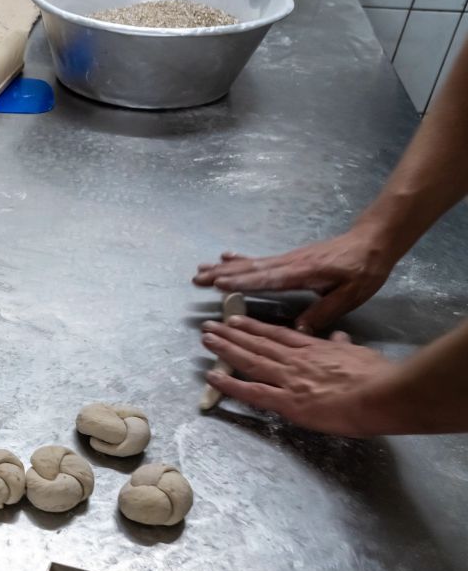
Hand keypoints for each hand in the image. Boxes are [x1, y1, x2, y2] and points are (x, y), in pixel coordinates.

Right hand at [192, 228, 397, 331]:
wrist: (373, 241)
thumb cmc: (365, 269)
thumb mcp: (351, 295)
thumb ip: (324, 311)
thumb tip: (298, 329)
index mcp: (303, 273)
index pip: (268, 279)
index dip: (242, 282)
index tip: (218, 284)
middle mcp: (290, 264)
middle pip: (251, 269)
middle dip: (222, 274)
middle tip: (197, 279)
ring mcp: (288, 259)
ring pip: (251, 264)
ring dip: (225, 268)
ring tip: (202, 269)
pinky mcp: (290, 259)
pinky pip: (260, 260)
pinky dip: (241, 260)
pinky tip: (227, 258)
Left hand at [200, 315, 397, 436]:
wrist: (384, 394)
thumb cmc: (379, 376)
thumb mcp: (361, 353)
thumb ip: (344, 346)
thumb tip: (339, 337)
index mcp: (315, 349)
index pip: (278, 334)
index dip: (255, 327)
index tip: (238, 319)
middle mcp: (296, 360)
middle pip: (257, 342)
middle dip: (232, 332)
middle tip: (210, 324)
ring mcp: (289, 379)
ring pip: (249, 360)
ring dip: (225, 348)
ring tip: (206, 339)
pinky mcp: (287, 401)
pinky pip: (252, 392)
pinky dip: (229, 384)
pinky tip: (211, 377)